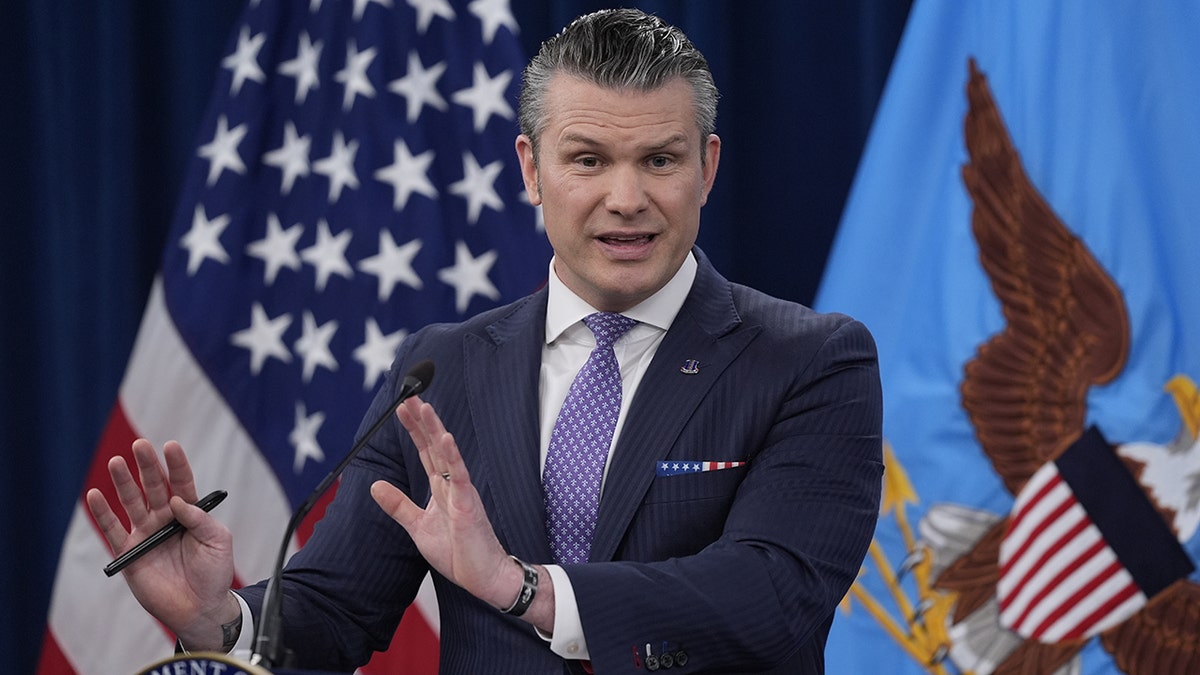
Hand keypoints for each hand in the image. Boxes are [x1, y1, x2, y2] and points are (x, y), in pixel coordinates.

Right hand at [86, 439, 239, 650]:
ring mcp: (146, 534)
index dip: (176, 465)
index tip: (170, 446)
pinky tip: (94, 495)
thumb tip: (178, 501)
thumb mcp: (218, 542)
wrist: (199, 607)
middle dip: (147, 466)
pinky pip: (112, 530)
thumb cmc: (214, 573)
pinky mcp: (130, 552)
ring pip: (132, 502)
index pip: (181, 483)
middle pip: (153, 487)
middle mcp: (165, 519)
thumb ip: (200, 520)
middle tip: (140, 445)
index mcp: (189, 513)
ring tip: (116, 462)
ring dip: (123, 482)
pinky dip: (102, 513)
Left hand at [370, 397, 552, 628]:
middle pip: (433, 445)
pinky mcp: (468, 504)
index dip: (413, 429)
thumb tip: (375, 485)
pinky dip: (452, 456)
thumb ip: (398, 505)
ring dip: (434, 430)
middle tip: (408, 396)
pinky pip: (459, 475)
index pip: (424, 451)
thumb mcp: (418, 527)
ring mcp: (461, 492)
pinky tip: (444, 438)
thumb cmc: (458, 553)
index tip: (401, 408)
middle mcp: (451, 484)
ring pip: (446, 453)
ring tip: (423, 407)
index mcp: (440, 487)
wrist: (483, 577)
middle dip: (421, 420)